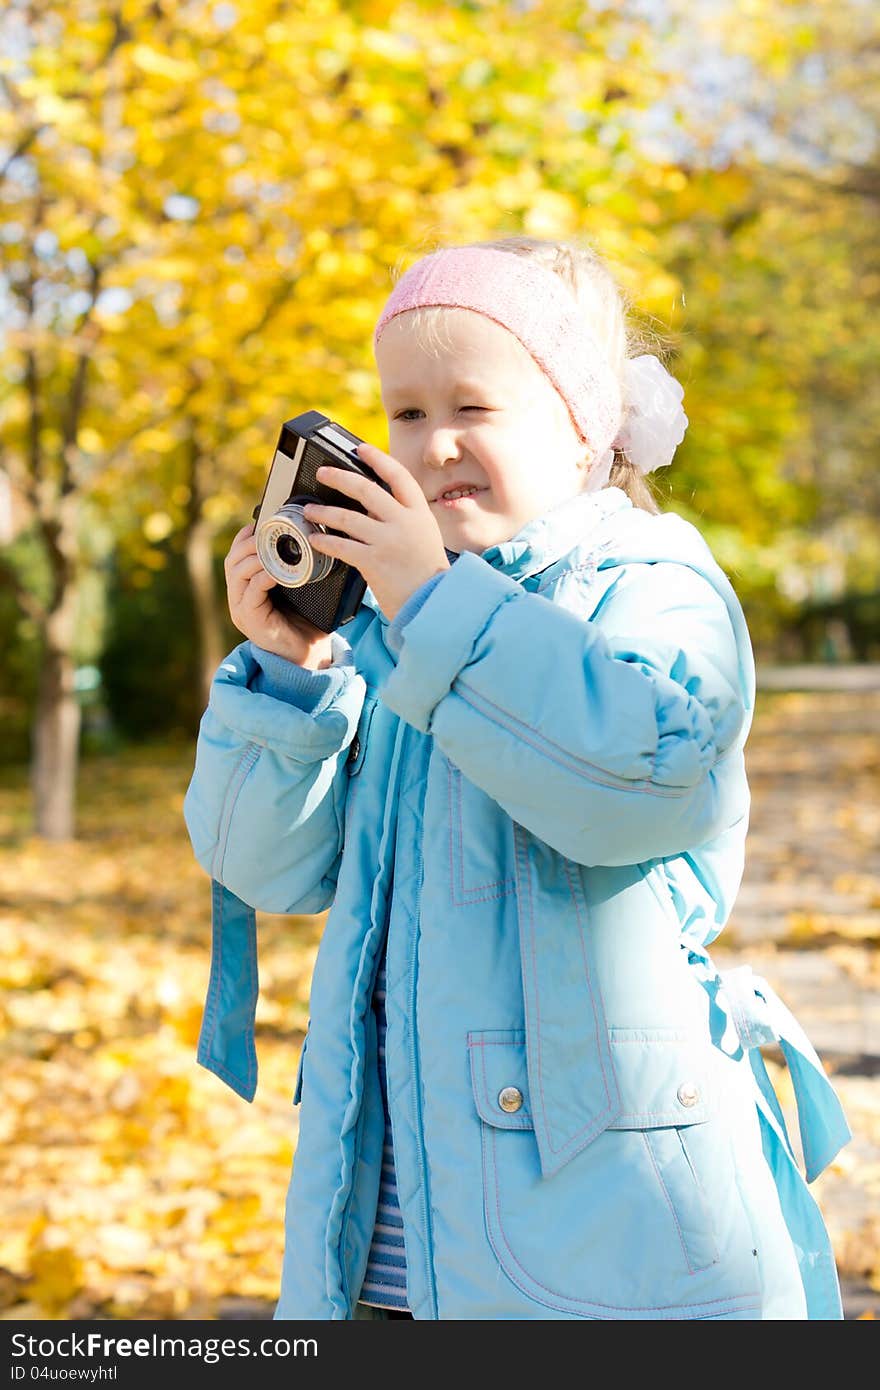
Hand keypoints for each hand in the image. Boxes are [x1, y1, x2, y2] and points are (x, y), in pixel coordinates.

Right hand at [223, 523, 334, 669]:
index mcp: (246, 589)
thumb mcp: (299, 589)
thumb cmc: (306, 622)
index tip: (258, 524)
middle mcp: (239, 599)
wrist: (310, 654)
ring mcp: (242, 611)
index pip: (235, 556)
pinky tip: (275, 572)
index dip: (244, 538)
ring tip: (270, 548)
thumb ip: (294, 567)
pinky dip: (262, 578)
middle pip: (232, 562)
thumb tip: (309, 537)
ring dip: (254, 558)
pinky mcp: (251, 622)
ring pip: (237, 575)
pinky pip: (251, 594)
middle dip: (248, 543)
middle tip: (266, 533)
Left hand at [302, 442, 450, 621]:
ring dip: (323, 512)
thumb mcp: (424, 537)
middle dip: (340, 477)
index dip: (378, 459)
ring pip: (347, 518)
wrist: (434, 604)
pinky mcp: (374, 562)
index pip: (398, 476)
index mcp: (420, 513)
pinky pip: (341, 546)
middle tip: (323, 472)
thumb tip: (373, 504)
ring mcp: (388, 541)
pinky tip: (314, 540)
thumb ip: (403, 519)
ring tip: (309, 511)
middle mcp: (405, 523)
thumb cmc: (428, 574)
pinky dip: (324, 542)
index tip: (361, 449)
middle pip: (366, 489)